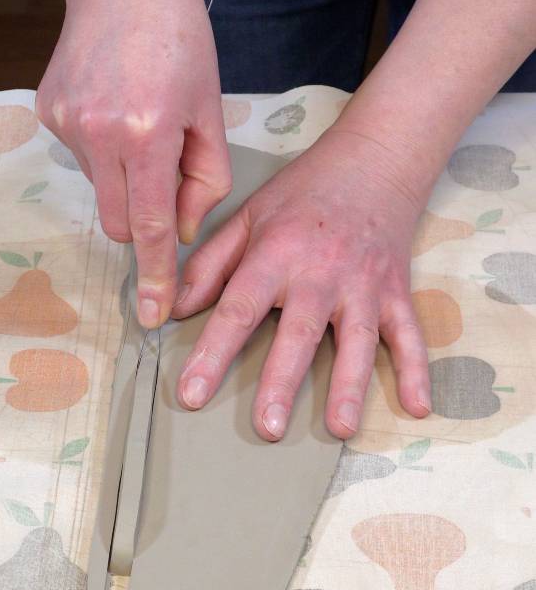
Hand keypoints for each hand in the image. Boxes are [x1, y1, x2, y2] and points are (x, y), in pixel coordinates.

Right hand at [36, 0, 230, 327]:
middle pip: (118, 223)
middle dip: (142, 221)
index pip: (149, 227)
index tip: (151, 315)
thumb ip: (204, 182)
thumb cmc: (181, 40)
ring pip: (100, 191)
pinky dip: (104, 153)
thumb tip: (179, 233)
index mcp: (146, 134)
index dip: (153, 276)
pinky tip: (116, 112)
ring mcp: (65, 124)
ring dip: (124, 179)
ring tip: (140, 126)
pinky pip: (82, 160)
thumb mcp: (210, 111)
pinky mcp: (47, 113)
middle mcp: (97, 134)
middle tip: (163, 176)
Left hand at [172, 129, 431, 440]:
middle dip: (282, 382)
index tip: (192, 394)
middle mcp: (321, 272)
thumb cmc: (302, 192)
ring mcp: (364, 284)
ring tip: (340, 429)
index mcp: (276, 253)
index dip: (212, 353)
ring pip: (357, 341)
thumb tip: (173, 309)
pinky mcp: (396, 291)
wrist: (372, 159)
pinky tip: (416, 407)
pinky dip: (416, 370)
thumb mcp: (247, 217)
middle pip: (298, 333)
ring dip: (349, 386)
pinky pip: (409, 334)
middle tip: (268, 428)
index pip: (238, 309)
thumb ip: (209, 264)